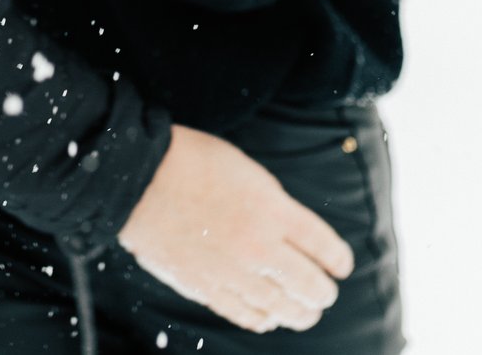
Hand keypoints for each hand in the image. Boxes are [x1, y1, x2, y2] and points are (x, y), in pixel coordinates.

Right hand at [119, 124, 356, 332]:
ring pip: (280, 307)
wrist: (139, 178)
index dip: (338, 261)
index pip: (324, 246)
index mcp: (273, 210)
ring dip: (299, 313)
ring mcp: (232, 271)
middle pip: (309, 284)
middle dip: (323, 293)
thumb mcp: (249, 173)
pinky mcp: (205, 287)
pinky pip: (244, 314)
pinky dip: (262, 319)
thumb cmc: (194, 163)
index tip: (342, 267)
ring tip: (305, 313)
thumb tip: (294, 237)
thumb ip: (275, 207)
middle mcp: (259, 245)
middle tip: (325, 294)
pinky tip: (269, 318)